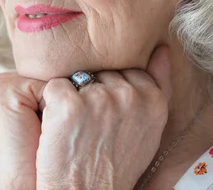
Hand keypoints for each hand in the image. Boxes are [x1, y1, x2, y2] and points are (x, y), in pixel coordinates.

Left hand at [0, 45, 171, 189]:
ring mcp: (99, 98)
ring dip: (70, 98)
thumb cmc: (115, 163)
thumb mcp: (148, 128)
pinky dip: (50, 105)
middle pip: (98, 72)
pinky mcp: (69, 104)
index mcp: (153, 100)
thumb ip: (157, 86)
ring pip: (75, 77)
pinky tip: (59, 129)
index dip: (111, 92)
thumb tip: (161, 48)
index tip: (108, 119)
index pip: (125, 69)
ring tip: (77, 130)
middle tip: (91, 128)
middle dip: (90, 93)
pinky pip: (53, 86)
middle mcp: (129, 95)